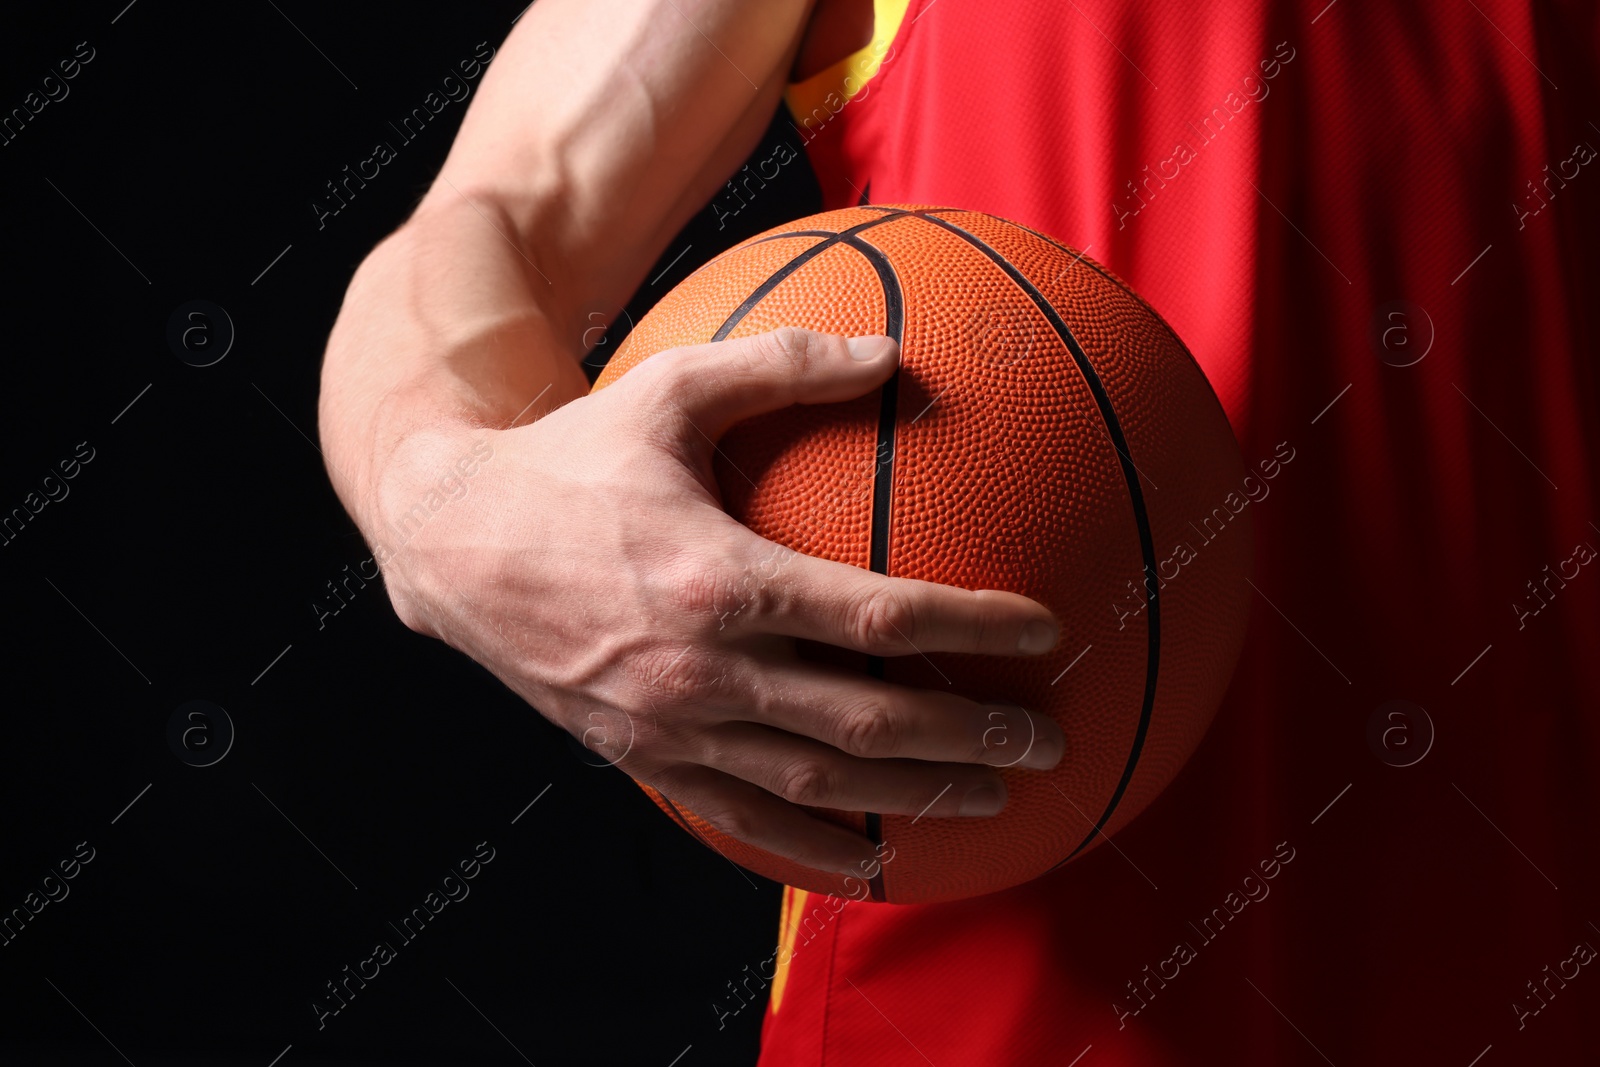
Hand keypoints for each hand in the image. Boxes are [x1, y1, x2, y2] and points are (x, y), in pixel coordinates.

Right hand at [374, 327, 1065, 875]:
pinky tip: (871, 861)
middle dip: (971, 734)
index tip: (1044, 629)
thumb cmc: (571, 459)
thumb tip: (894, 350)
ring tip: (991, 796)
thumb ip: (783, 367)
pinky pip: (741, 820)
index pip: (880, 618)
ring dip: (915, 796)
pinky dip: (813, 848)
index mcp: (720, 577)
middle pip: (869, 723)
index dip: (973, 626)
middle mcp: (702, 669)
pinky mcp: (643, 758)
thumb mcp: (670, 389)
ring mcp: (672, 727)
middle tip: (1048, 736)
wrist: (454, 542)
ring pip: (818, 786)